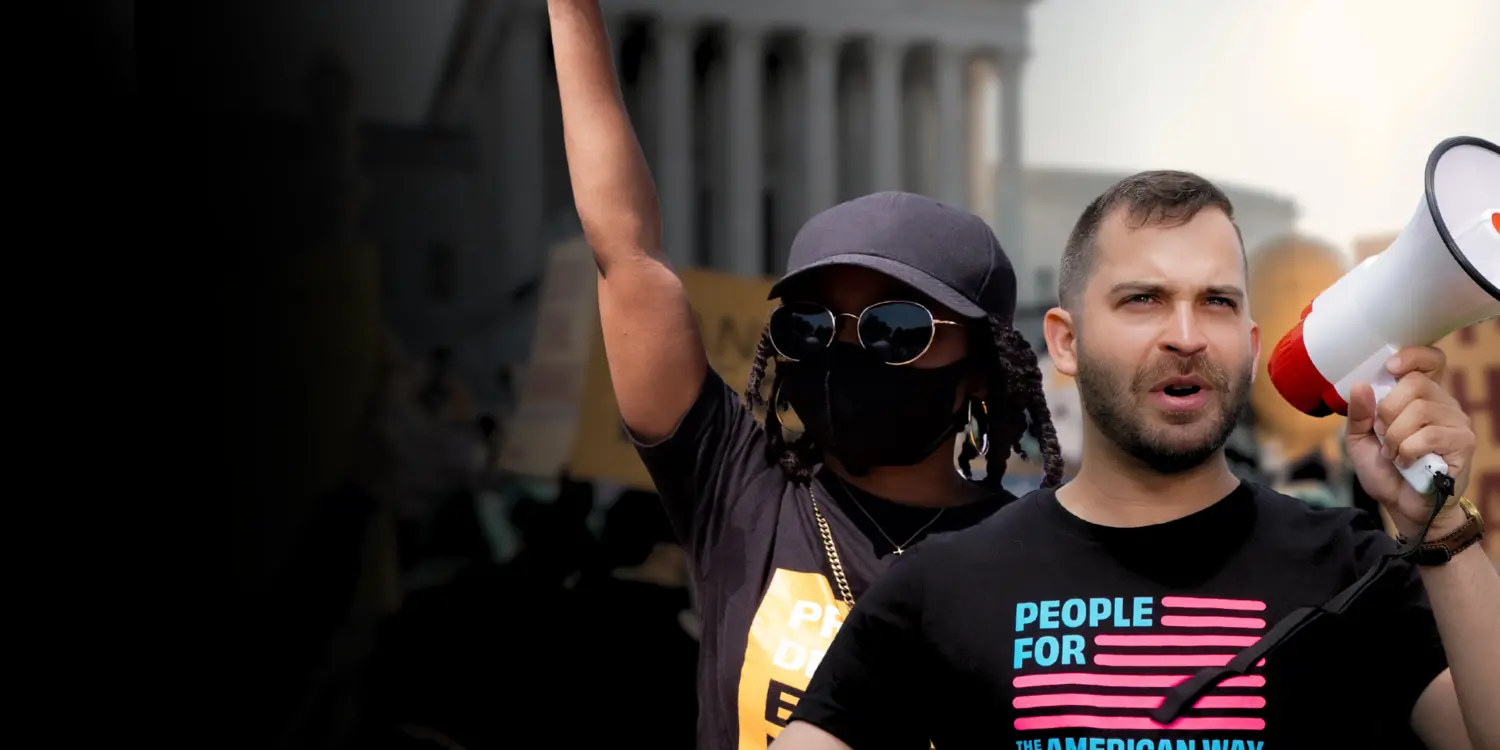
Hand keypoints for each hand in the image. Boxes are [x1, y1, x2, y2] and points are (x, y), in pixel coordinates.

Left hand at [1345, 345, 1473, 537]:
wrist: (1402, 506)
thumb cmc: (1385, 470)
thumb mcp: (1360, 440)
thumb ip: (1358, 414)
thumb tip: (1361, 386)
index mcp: (1420, 396)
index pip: (1430, 360)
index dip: (1413, 357)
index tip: (1390, 369)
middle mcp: (1443, 403)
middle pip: (1416, 383)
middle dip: (1388, 411)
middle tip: (1383, 434)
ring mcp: (1456, 422)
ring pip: (1419, 410)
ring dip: (1395, 436)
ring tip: (1393, 453)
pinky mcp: (1463, 443)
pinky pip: (1429, 435)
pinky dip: (1407, 450)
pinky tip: (1406, 462)